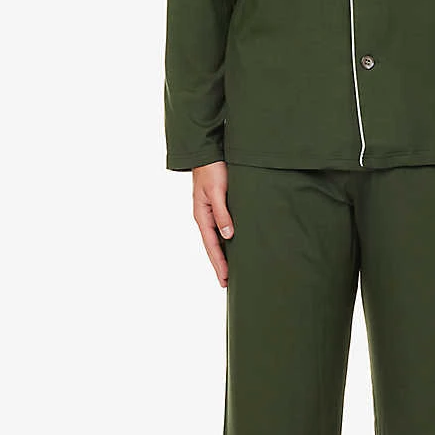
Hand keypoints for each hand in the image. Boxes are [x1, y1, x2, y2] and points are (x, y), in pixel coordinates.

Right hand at [192, 161, 233, 287]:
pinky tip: (232, 246)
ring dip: (222, 255)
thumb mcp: (217, 191)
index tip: (225, 279)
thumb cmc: (212, 169)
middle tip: (226, 283)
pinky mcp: (216, 206)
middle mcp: (204, 217)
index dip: (219, 263)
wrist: (207, 151)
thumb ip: (222, 213)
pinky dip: (225, 241)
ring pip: (216, 239)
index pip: (212, 246)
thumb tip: (228, 236)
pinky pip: (220, 229)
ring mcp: (209, 212)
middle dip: (219, 265)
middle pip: (212, 246)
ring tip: (230, 270)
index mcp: (202, 216)